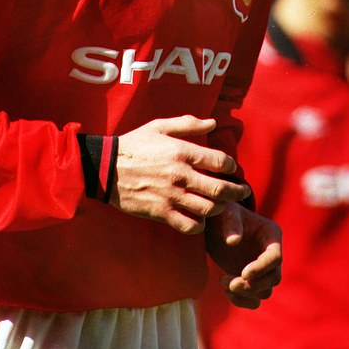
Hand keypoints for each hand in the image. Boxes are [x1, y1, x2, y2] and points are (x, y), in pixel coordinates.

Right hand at [109, 116, 251, 234]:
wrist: (105, 167)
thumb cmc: (134, 144)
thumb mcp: (159, 126)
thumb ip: (188, 124)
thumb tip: (213, 123)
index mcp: (182, 151)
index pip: (221, 161)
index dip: (232, 166)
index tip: (232, 168)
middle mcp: (180, 175)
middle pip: (220, 189)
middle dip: (237, 191)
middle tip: (243, 192)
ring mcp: (171, 196)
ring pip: (208, 209)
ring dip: (220, 207)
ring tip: (222, 204)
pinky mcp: (161, 213)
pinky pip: (190, 225)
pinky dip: (200, 224)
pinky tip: (200, 217)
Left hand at [205, 202, 281, 308]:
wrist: (214, 225)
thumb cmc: (222, 214)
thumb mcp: (225, 213)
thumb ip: (231, 223)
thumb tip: (234, 241)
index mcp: (271, 234)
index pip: (275, 257)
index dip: (262, 268)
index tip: (243, 273)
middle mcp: (271, 253)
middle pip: (273, 278)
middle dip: (253, 285)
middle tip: (230, 283)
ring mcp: (262, 268)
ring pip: (265, 291)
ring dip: (245, 293)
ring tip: (223, 280)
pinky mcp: (252, 280)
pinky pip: (256, 299)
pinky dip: (243, 301)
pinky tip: (227, 292)